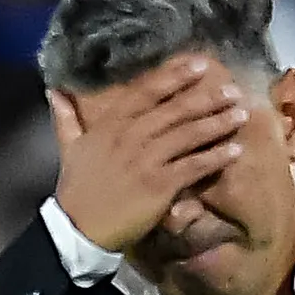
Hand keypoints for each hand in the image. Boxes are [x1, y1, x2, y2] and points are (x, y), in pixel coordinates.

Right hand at [49, 57, 247, 255]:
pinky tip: (235, 151)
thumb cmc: (76, 189)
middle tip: (231, 87)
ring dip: (217, 123)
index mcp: (111, 124)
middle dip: (206, 97)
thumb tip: (53, 90)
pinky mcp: (159, 186)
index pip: (147, 91)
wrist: (78, 230)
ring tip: (240, 113)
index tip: (198, 64)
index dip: (175, 76)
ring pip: (188, 134)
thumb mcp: (68, 147)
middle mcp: (131, 136)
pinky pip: (194, 167)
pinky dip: (215, 158)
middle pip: (175, 110)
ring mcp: (147, 160)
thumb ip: (66, 117)